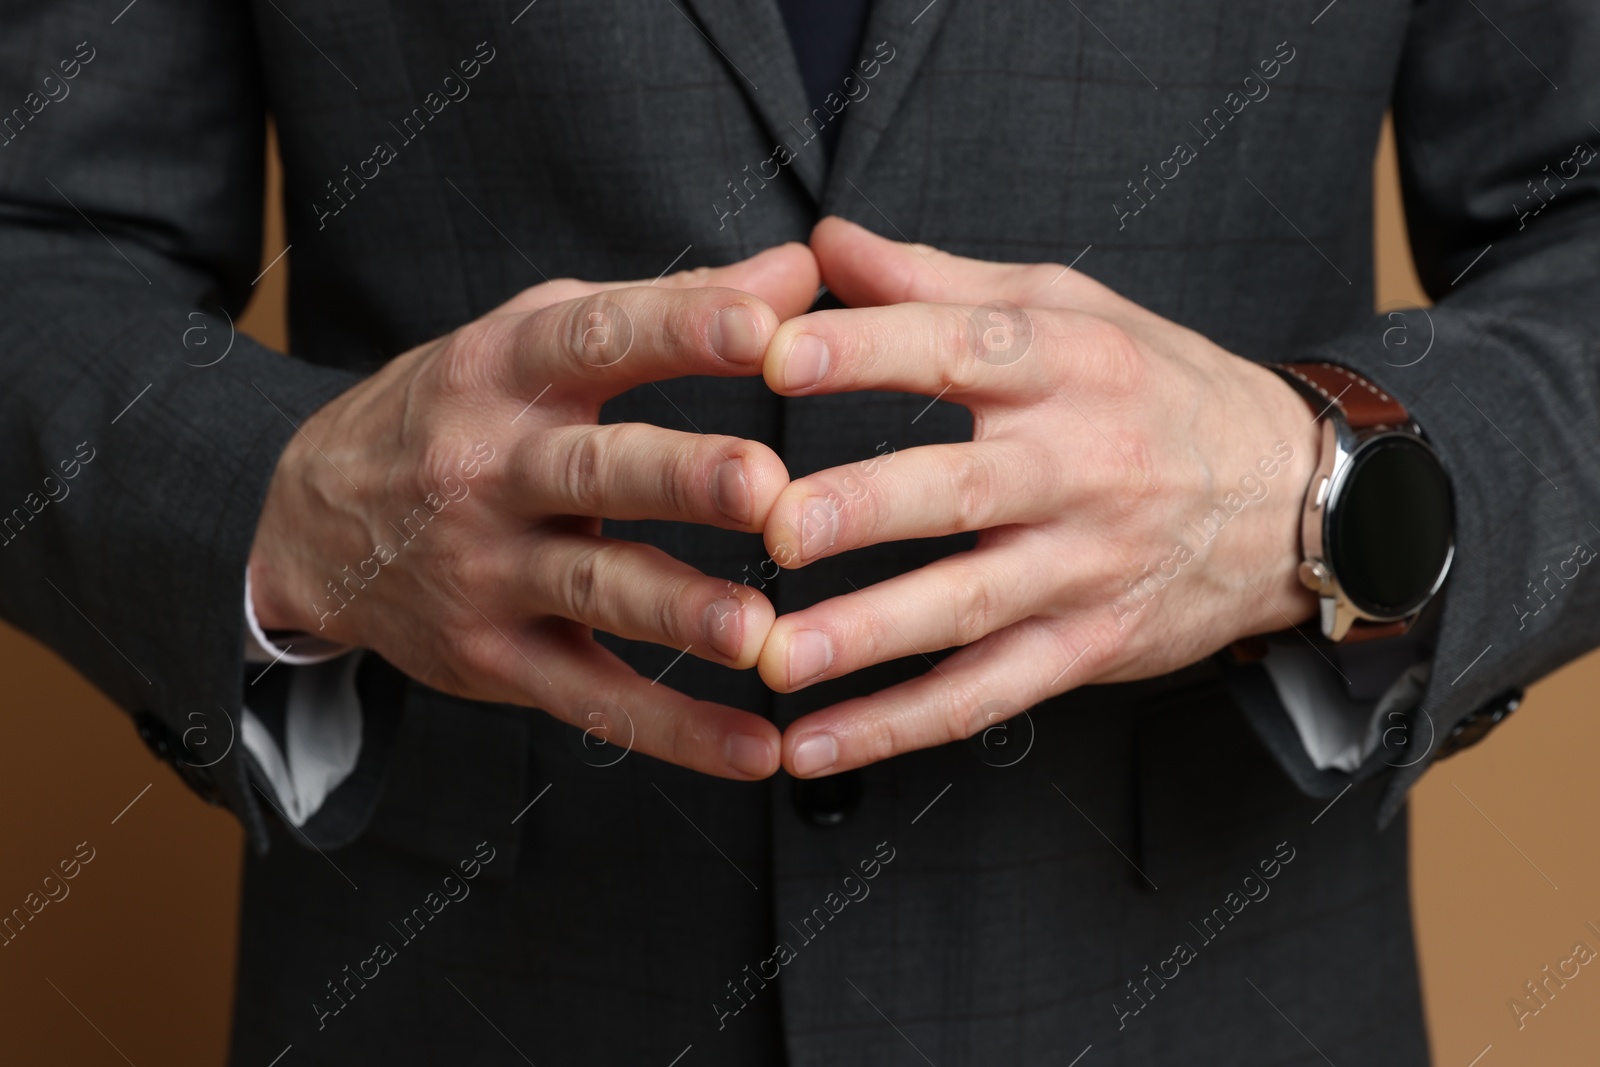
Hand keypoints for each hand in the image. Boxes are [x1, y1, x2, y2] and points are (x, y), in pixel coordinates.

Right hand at [248, 243, 819, 779]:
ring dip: (679, 613)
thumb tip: (802, 269)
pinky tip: (755, 749)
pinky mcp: (495, 659)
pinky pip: (591, 699)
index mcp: (502, 371)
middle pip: (594, 471)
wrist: (312, 521)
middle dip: (681, 478)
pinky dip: (674, 731)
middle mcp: (487, 468)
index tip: (765, 327)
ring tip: (760, 632)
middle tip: (767, 486)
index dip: (677, 330)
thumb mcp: (534, 338)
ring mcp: (485, 571)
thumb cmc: (462, 410)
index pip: (594, 340)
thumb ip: (668, 307)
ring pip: (593, 591)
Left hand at [757, 218, 1319, 777]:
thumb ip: (936, 284)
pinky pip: (989, 694)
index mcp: (1066, 364)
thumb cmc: (1159, 388)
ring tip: (777, 656)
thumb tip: (823, 243)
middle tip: (775, 524)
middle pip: (965, 488)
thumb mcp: (1069, 308)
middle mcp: (1080, 465)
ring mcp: (1087, 565)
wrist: (1298, 497)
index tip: (779, 353)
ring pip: (972, 605)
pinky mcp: (1089, 646)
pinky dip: (902, 725)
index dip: (870, 348)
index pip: (962, 347)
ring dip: (870, 636)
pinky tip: (815, 743)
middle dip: (867, 506)